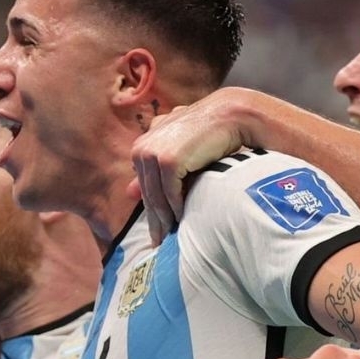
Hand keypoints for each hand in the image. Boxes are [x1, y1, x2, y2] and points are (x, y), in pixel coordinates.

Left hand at [129, 88, 248, 244]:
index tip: (155, 229)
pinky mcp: (168, 160)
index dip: (150, 207)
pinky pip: (169, 192)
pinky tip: (182, 219)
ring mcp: (154, 153)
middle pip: (147, 192)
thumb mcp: (176, 148)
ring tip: (169, 237)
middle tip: (158, 242)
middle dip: (154, 219)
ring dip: (164, 218)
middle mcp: (143, 148)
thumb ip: (152, 167)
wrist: (230, 115)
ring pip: (156, 195)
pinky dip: (176, 207)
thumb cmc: (206, 132)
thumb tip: (129, 192)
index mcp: (142, 145)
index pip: (143, 184)